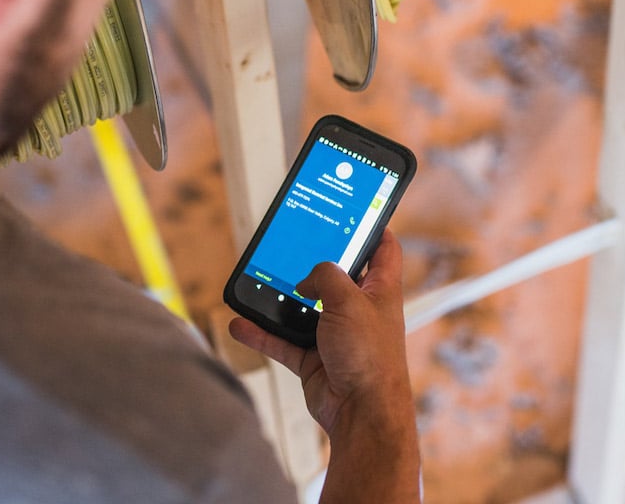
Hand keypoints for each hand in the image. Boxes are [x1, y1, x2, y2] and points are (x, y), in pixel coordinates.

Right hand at [230, 231, 420, 502]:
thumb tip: (307, 279)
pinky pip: (283, 339)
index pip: (383, 248)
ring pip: (302, 308)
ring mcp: (335, 334)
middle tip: (292, 244)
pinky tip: (242, 323)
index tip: (353, 212)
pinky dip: (262, 332)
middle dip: (312, 262)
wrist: (361, 414)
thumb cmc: (371, 359)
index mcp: (380, 290)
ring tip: (259, 282)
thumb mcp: (349, 300)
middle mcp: (359, 309)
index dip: (371, 226)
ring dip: (280, 299)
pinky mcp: (314, 357)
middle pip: (334, 275)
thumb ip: (326, 276)